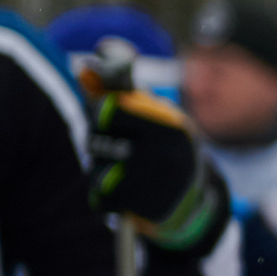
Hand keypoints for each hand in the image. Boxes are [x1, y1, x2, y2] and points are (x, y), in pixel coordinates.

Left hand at [81, 77, 221, 248]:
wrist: (192, 198)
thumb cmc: (162, 146)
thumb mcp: (150, 115)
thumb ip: (117, 91)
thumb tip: (84, 66)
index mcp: (168, 126)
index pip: (109, 110)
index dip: (99, 111)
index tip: (106, 116)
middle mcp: (164, 154)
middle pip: (97, 141)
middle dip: (97, 143)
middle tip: (112, 146)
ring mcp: (155, 184)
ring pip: (96, 172)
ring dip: (100, 171)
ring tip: (120, 171)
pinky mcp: (144, 209)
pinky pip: (100, 199)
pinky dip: (103, 197)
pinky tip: (121, 193)